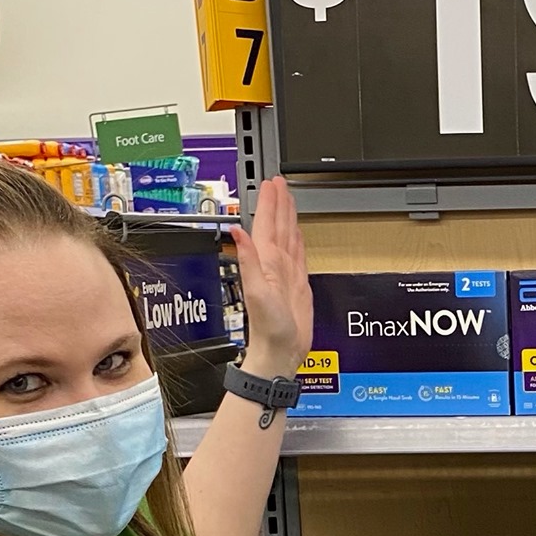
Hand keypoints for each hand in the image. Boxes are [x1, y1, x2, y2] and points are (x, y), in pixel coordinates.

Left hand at [229, 176, 312, 380]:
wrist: (280, 352)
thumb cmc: (268, 329)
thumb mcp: (257, 292)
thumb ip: (248, 260)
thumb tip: (237, 231)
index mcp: (265, 263)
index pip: (266, 226)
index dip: (269, 204)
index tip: (271, 184)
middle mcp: (274, 265)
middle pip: (277, 227)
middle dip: (278, 204)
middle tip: (278, 183)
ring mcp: (286, 274)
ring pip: (288, 237)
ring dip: (287, 218)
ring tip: (288, 199)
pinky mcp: (297, 285)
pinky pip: (298, 255)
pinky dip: (298, 241)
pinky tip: (297, 233)